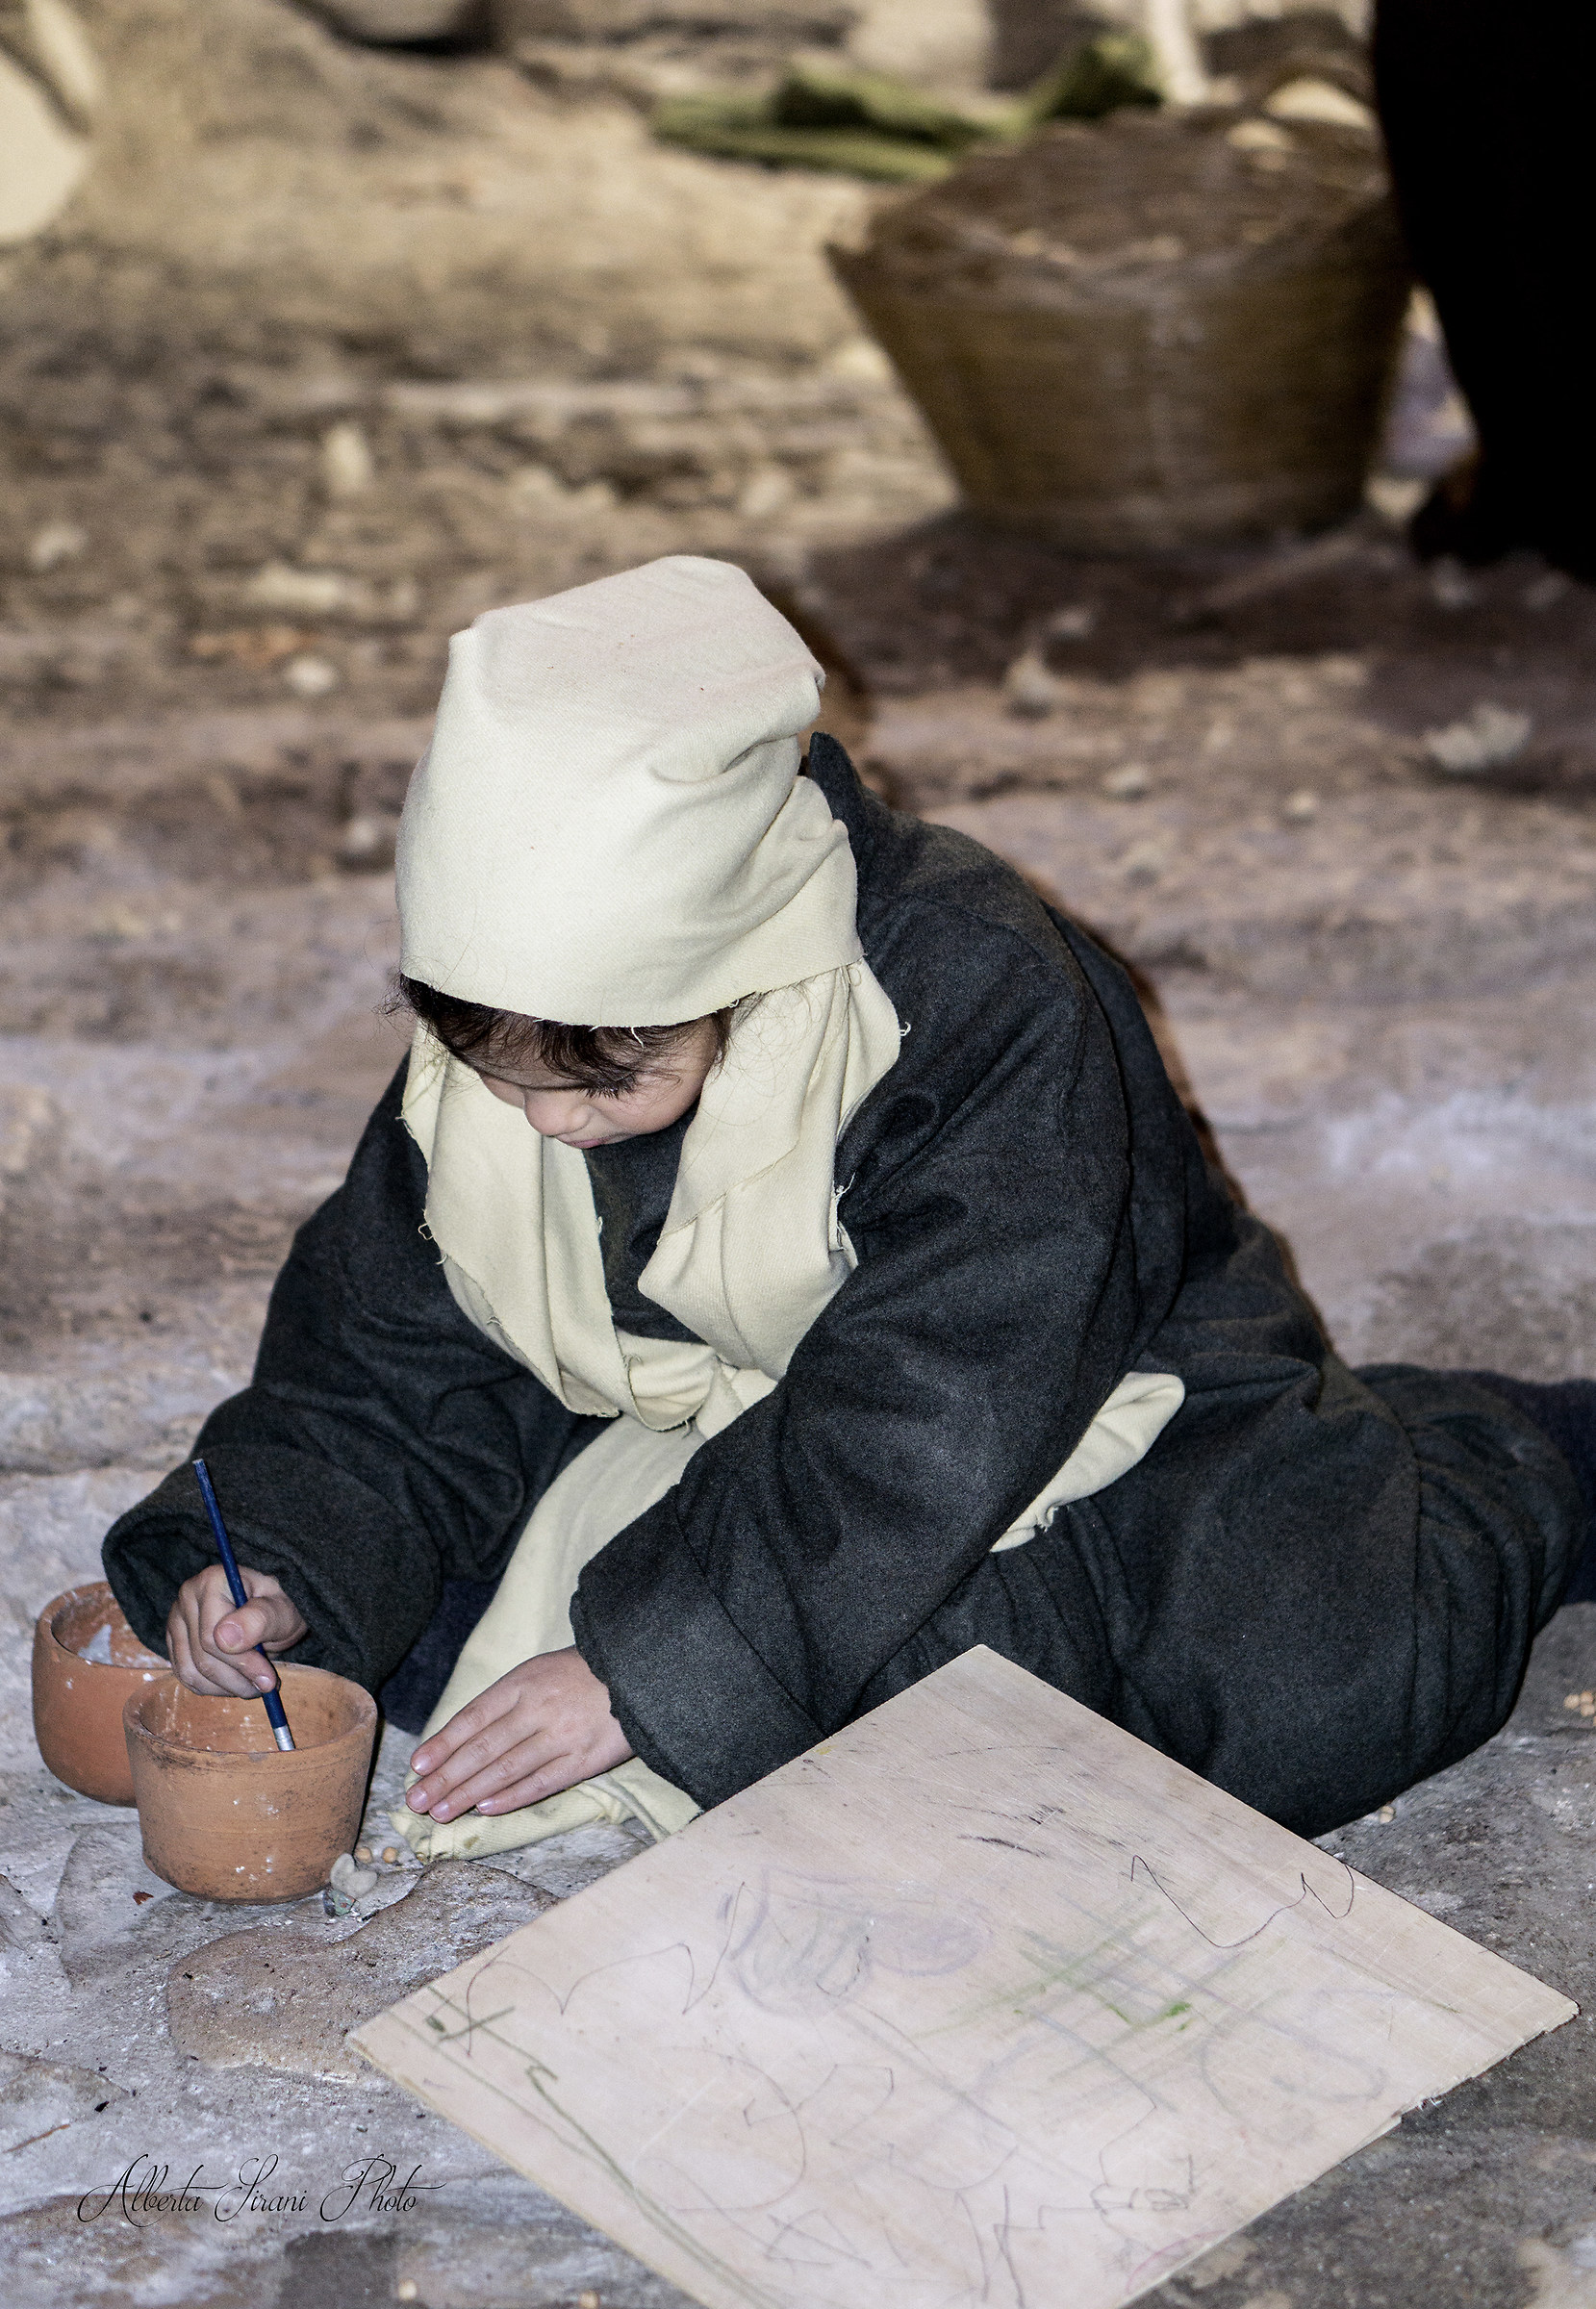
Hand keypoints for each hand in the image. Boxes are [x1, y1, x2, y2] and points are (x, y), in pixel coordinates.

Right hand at [166, 1564, 306, 1698]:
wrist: (270, 1610)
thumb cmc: (278, 1608)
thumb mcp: (282, 1611)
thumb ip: (259, 1620)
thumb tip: (224, 1638)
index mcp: (214, 1581)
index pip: (213, 1637)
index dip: (242, 1664)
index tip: (268, 1679)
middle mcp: (188, 1597)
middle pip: (202, 1657)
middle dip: (237, 1680)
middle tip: (264, 1686)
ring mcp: (177, 1619)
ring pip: (191, 1671)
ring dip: (225, 1688)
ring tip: (251, 1684)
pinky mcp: (175, 1641)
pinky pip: (185, 1675)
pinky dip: (211, 1687)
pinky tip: (234, 1681)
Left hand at [407, 1647, 631, 1822]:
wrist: (637, 1673)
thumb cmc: (579, 1675)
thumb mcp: (538, 1672)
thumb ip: (504, 1702)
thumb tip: (460, 1739)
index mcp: (522, 1682)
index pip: (473, 1717)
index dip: (443, 1744)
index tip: (417, 1767)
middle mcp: (537, 1708)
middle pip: (482, 1748)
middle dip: (445, 1777)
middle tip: (416, 1801)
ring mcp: (560, 1735)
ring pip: (505, 1770)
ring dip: (468, 1793)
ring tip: (440, 1812)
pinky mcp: (583, 1760)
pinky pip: (540, 1783)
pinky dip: (511, 1797)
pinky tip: (486, 1809)